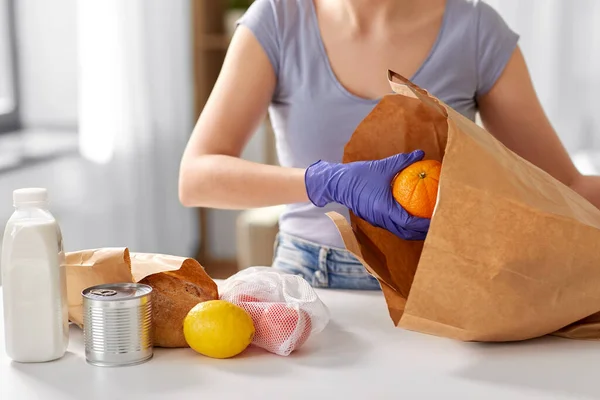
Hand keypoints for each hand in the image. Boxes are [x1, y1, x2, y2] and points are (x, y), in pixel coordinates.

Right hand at [304, 150, 429, 239]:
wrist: (337, 184)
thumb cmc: (360, 174)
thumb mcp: (383, 166)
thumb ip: (403, 161)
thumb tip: (421, 153)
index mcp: (384, 208)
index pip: (409, 222)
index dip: (424, 223)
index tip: (436, 218)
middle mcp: (380, 219)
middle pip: (406, 233)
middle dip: (422, 232)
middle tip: (436, 224)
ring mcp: (376, 221)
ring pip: (398, 231)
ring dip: (412, 230)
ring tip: (426, 223)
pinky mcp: (372, 219)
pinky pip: (391, 226)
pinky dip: (403, 225)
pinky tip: (410, 215)